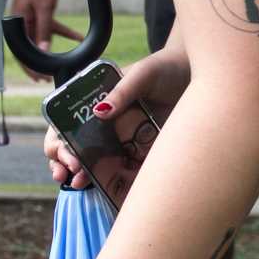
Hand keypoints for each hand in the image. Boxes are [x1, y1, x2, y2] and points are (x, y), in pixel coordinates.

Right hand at [9, 0, 79, 80]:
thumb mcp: (45, 8)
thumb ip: (44, 30)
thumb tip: (44, 51)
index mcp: (17, 23)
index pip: (21, 52)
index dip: (30, 67)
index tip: (39, 78)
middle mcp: (20, 22)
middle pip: (28, 49)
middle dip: (36, 65)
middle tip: (44, 80)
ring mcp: (28, 17)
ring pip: (39, 40)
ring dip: (48, 52)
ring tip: (55, 67)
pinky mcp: (37, 12)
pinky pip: (49, 27)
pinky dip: (62, 33)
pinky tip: (76, 38)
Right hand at [42, 43, 190, 186]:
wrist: (198, 79)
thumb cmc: (165, 69)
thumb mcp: (143, 74)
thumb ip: (122, 91)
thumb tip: (99, 112)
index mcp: (97, 102)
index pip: (67, 124)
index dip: (59, 141)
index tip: (65, 154)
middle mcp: (105, 124)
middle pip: (75, 147)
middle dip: (66, 162)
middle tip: (70, 173)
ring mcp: (123, 140)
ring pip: (97, 163)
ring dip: (84, 176)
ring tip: (81, 184)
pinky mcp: (142, 154)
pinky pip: (125, 172)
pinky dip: (116, 183)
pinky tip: (111, 190)